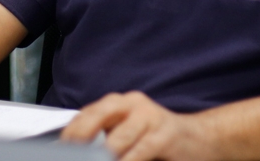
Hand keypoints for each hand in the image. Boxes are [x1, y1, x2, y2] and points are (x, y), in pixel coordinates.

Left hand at [60, 91, 211, 160]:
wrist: (201, 140)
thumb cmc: (158, 139)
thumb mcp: (129, 133)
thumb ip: (105, 137)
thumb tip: (73, 149)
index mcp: (119, 103)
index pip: (85, 115)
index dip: (69, 134)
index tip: (58, 150)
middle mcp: (133, 104)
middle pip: (95, 118)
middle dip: (79, 142)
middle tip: (71, 156)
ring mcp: (149, 118)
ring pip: (114, 142)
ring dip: (103, 157)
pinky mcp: (163, 136)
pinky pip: (136, 153)